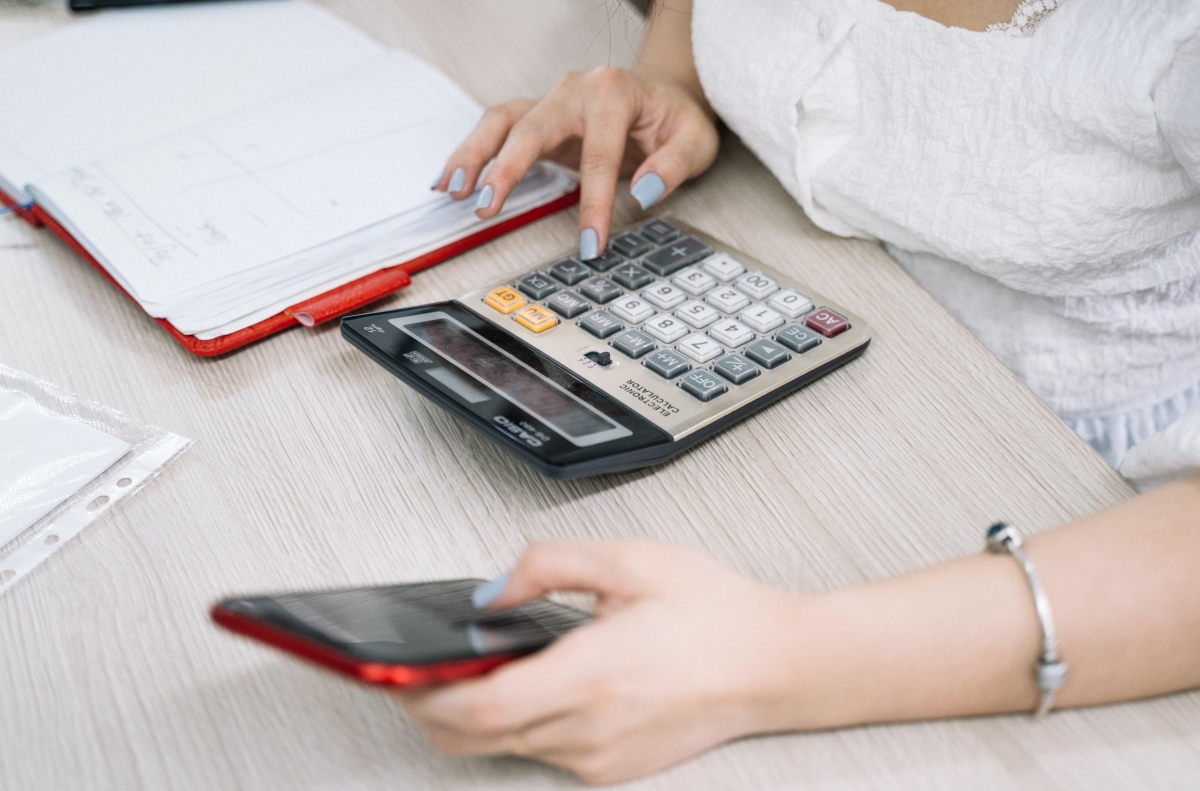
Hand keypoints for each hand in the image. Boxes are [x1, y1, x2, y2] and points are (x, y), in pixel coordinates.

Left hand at [397, 539, 806, 784]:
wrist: (776, 665)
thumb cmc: (714, 611)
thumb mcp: (630, 560)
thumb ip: (548, 564)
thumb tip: (492, 592)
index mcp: (594, 674)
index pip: (481, 707)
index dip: (425, 695)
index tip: (395, 672)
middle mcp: (591, 729)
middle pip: (476, 738)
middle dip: (431, 708)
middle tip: (410, 672)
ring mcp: (602, 758)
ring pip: (505, 747)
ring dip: (473, 716)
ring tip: (466, 671)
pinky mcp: (612, 770)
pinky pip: (541, 753)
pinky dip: (517, 725)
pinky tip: (528, 686)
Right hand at [431, 69, 718, 257]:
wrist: (665, 94)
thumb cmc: (677, 119)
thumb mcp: (695, 141)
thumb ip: (672, 166)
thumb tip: (642, 191)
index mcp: (614, 91)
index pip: (599, 154)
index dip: (593, 204)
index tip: (589, 245)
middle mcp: (575, 89)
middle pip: (532, 127)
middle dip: (507, 169)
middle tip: (487, 207)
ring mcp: (551, 99)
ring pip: (501, 121)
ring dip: (473, 155)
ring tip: (452, 191)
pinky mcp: (536, 115)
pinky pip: (496, 130)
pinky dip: (471, 153)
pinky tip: (450, 180)